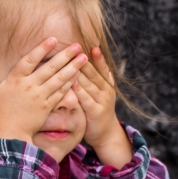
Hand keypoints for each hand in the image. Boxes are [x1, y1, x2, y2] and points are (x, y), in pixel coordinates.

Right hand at [0, 37, 87, 162]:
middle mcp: (29, 86)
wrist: (9, 136)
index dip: (42, 48)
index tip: (53, 39)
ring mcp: (40, 96)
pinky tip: (78, 76)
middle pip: (50, 67)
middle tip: (77, 46)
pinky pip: (61, 93)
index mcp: (14, 80)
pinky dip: (70, 83)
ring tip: (83, 58)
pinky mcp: (47, 106)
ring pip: (59, 78)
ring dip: (72, 67)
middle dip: (65, 55)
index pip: (30, 60)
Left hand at [73, 47, 131, 167]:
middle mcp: (106, 90)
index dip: (98, 57)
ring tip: (72, 60)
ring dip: (81, 71)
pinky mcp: (95, 111)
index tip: (92, 44)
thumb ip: (90, 80)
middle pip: (94, 72)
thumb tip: (77, 62)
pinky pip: (86, 98)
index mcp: (106, 83)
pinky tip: (71, 83)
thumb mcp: (96, 93)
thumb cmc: (96, 110)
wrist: (105, 134)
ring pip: (90, 83)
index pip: (102, 67)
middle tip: (76, 47)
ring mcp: (102, 100)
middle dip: (84, 60)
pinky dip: (79, 90)